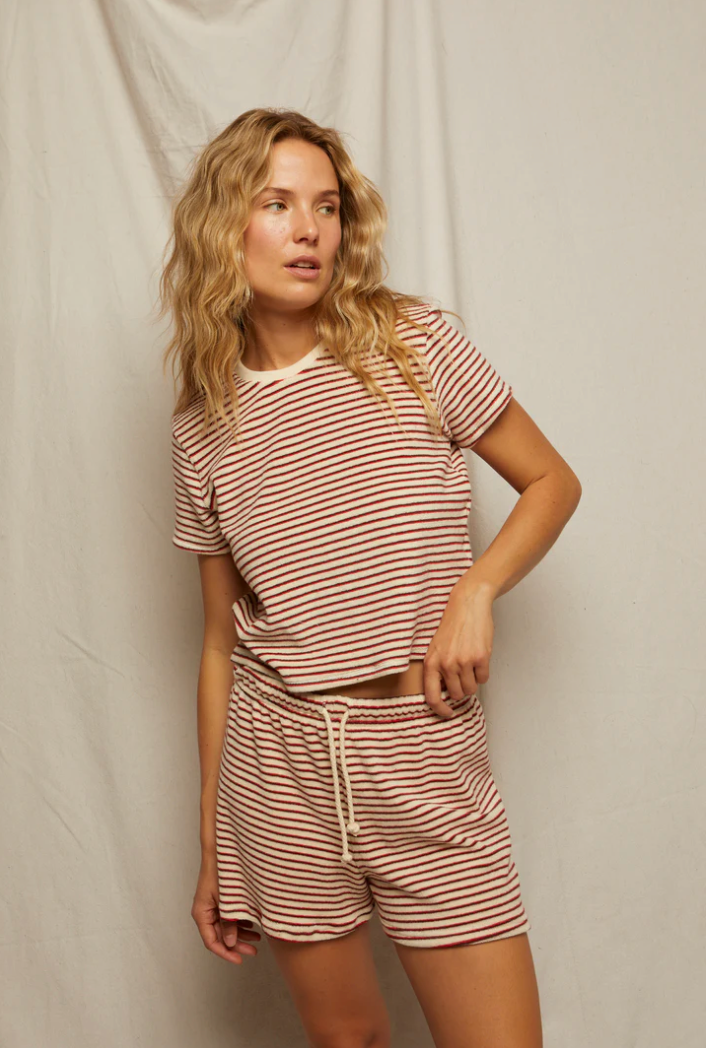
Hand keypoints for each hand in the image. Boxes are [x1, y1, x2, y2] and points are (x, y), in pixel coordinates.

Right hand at [192, 856, 260, 964]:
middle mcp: (205, 912)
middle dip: (237, 945)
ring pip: (226, 927)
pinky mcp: (221, 899)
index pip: (211, 942)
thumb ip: (228, 924)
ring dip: (241, 934)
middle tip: (254, 951)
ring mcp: (212, 905)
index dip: (226, 953)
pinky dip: (240, 922)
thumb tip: (231, 944)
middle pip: (219, 936)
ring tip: (258, 938)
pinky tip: (253, 924)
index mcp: (201, 913)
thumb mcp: (228, 900)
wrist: (222, 848)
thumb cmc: (222, 870)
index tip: (240, 960)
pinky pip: (229, 917)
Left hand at [423, 580, 494, 718]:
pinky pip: (484, 678)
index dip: (440, 709)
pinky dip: (483, 672)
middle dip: (461, 688)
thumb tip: (443, 693)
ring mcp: (464, 661)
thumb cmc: (452, 626)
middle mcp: (446, 664)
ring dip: (473, 681)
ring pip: (471, 689)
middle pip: (456, 694)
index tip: (448, 713)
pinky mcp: (480, 657)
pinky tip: (478, 658)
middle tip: (463, 674)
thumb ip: (437, 669)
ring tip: (470, 665)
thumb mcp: (436, 647)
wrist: (468, 604)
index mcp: (431, 662)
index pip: (431, 697)